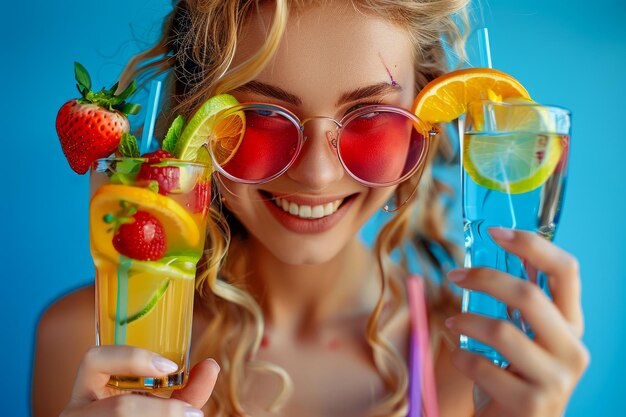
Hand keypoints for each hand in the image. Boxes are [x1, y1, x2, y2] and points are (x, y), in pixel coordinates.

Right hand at [60, 345, 219, 416]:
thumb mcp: (159, 404)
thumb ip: (185, 390)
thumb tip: (211, 366)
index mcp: (88, 388)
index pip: (94, 359)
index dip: (133, 358)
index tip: (171, 367)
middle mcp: (76, 410)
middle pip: (118, 407)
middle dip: (162, 410)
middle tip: (192, 413)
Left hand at [445, 228, 588, 416]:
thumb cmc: (514, 374)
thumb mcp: (525, 336)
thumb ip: (519, 305)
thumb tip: (487, 257)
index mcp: (571, 325)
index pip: (566, 271)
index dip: (532, 245)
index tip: (495, 232)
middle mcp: (573, 350)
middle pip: (529, 295)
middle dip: (485, 278)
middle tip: (454, 275)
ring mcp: (556, 380)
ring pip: (503, 331)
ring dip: (465, 321)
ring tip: (449, 323)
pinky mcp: (533, 405)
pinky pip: (484, 367)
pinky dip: (461, 357)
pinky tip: (458, 357)